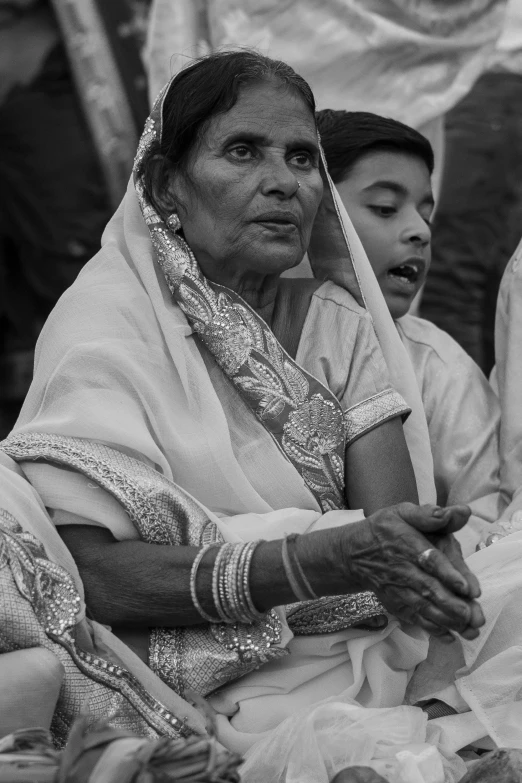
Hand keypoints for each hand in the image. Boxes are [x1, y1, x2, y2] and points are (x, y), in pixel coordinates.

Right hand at [337, 503, 484, 641]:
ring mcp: (398, 589)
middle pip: (428, 588)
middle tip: (470, 614)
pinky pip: (413, 617)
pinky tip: (448, 636)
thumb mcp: (401, 512)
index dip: (447, 573)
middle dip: (450, 603)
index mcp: (406, 543)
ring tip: (466, 627)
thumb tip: (461, 512)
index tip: (466, 587)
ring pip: (422, 607)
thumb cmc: (383, 530)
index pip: (429, 559)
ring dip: (444, 619)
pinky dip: (430, 629)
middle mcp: (402, 569)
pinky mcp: (395, 603)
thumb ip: (429, 515)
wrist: (353, 553)